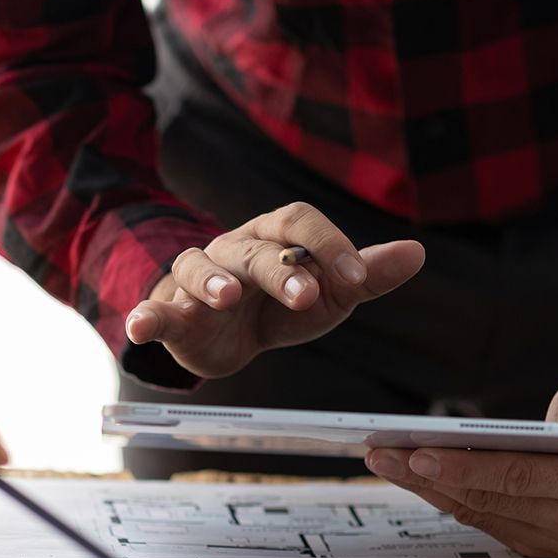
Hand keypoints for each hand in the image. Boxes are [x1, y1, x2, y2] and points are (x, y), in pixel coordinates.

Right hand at [124, 202, 425, 377]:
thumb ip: (364, 275)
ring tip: (227, 299)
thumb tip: (417, 252)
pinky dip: (146, 317)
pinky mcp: (172, 314)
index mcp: (275, 238)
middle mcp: (234, 250)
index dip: (327, 244)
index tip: (355, 276)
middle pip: (254, 249)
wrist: (226, 335)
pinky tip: (140, 327)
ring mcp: (198, 281)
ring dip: (212, 282)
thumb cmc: (280, 304)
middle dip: (280, 270)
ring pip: (199, 268)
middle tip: (306, 296)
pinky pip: (155, 310)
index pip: (298, 222)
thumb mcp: (327, 293)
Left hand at [363, 379, 557, 557]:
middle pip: (490, 499)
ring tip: (386, 460)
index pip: (523, 478)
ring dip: (428, 487)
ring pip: (478, 512)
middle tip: (383, 454)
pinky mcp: (536, 547)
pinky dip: (446, 496)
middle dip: (430, 475)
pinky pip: (482, 520)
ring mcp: (556, 542)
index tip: (421, 453)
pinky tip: (414, 475)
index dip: (468, 467)